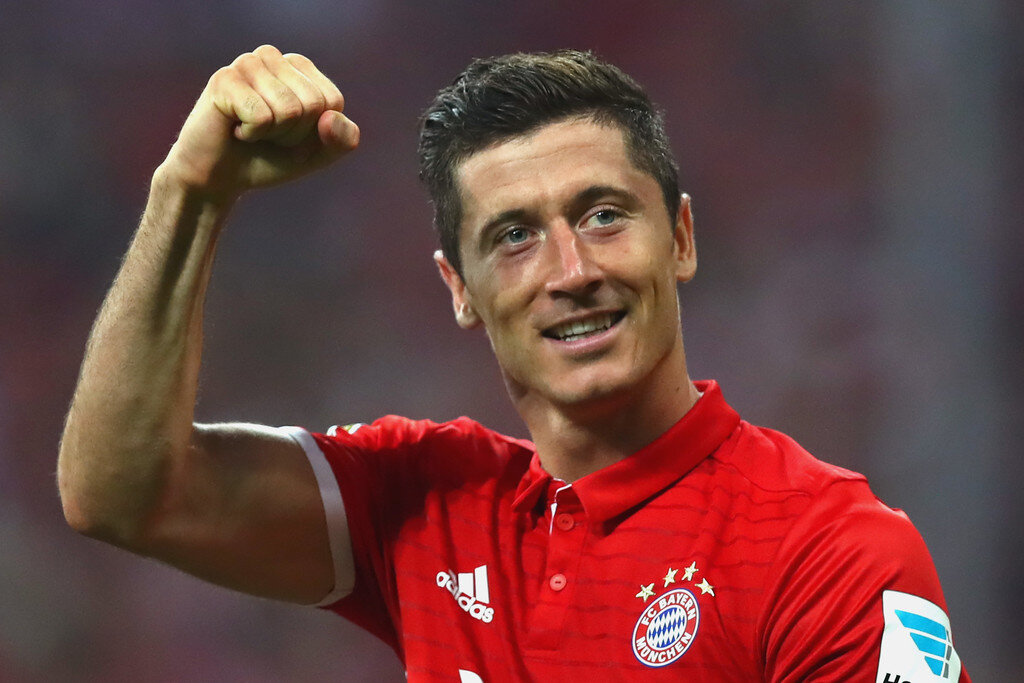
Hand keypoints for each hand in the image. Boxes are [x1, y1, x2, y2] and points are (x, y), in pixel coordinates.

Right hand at [161, 45, 358, 200]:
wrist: (220, 177)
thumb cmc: (269, 158)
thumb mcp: (318, 154)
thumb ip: (343, 139)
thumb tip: (331, 118)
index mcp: (299, 66)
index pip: (332, 101)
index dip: (315, 132)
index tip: (289, 133)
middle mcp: (273, 57)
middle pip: (312, 104)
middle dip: (294, 134)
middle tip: (268, 134)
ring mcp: (247, 64)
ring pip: (290, 110)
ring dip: (273, 135)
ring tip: (251, 131)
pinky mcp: (224, 79)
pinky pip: (262, 116)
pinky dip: (252, 134)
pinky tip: (235, 129)